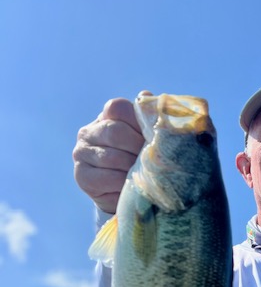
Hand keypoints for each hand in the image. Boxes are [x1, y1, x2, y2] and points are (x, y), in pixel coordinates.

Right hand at [73, 94, 148, 213]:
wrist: (124, 192)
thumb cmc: (139, 160)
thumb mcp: (145, 139)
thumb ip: (147, 118)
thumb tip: (146, 94)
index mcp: (106, 117)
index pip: (117, 107)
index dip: (137, 121)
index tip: (152, 137)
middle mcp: (89, 132)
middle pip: (115, 132)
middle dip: (137, 147)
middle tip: (152, 160)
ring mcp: (82, 153)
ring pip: (111, 157)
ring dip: (132, 167)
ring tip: (145, 174)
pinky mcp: (82, 176)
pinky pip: (107, 178)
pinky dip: (124, 182)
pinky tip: (132, 184)